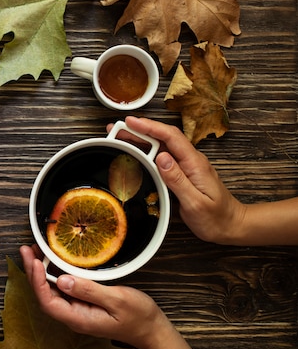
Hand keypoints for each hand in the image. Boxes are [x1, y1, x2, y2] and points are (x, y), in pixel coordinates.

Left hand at [19, 245, 169, 348]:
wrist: (150, 328)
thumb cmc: (137, 316)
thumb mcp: (117, 300)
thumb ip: (90, 291)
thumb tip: (62, 280)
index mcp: (78, 318)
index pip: (48, 302)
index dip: (38, 282)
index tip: (35, 262)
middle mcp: (73, 315)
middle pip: (44, 294)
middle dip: (32, 272)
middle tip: (26, 249)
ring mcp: (76, 309)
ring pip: (51, 290)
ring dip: (40, 271)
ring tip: (33, 250)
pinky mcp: (81, 302)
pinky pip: (61, 288)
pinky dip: (52, 273)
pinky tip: (50, 259)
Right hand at [117, 116, 245, 243]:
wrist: (232, 226)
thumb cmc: (216, 218)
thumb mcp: (195, 202)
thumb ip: (177, 179)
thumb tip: (161, 157)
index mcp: (194, 163)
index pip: (170, 137)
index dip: (149, 127)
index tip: (130, 122)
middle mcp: (191, 160)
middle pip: (163, 138)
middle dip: (139, 130)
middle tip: (116, 129)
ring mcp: (187, 165)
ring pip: (162, 146)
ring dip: (141, 140)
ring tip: (120, 137)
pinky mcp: (183, 172)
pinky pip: (163, 157)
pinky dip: (147, 151)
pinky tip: (136, 152)